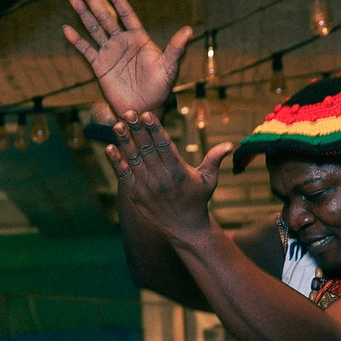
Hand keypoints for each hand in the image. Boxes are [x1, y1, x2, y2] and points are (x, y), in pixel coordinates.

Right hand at [63, 0, 192, 117]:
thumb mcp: (169, 67)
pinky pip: (86, 50)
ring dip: (83, 14)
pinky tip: (66, 30)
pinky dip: (76, 41)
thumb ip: (176, 48)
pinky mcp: (100, 66)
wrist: (145, 108)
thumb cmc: (160, 87)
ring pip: (93, 29)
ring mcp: (110, 53)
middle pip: (105, 17)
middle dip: (94, 1)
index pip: (126, 14)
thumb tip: (189, 30)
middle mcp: (122, 42)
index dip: (117, 0)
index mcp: (138, 38)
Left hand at [106, 113, 227, 240]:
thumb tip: (230, 144)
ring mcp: (147, 187)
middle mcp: (161, 178)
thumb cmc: (198, 199)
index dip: (155, 129)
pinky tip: (110, 148)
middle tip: (127, 112)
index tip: (147, 114)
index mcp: (178, 171)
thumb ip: (214, 159)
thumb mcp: (209, 179)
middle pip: (147, 149)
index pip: (165, 145)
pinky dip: (117, 162)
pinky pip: (124, 176)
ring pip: (134, 160)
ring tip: (117, 125)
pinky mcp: (136, 195)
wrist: (184, 228)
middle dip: (137, 130)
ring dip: (125, 142)